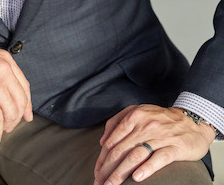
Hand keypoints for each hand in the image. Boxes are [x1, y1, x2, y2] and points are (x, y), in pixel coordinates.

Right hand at [0, 30, 32, 144]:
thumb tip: (2, 87)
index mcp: (5, 59)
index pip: (24, 86)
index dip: (27, 104)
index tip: (26, 115)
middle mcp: (4, 69)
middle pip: (21, 100)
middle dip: (17, 117)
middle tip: (10, 126)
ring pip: (11, 111)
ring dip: (7, 125)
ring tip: (1, 131)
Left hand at [93, 104, 215, 184]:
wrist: (192, 121)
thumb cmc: (161, 119)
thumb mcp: (138, 112)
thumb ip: (118, 122)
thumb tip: (102, 140)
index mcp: (134, 116)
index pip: (113, 140)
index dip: (102, 159)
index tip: (97, 173)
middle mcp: (145, 125)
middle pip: (121, 150)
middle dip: (107, 169)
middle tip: (99, 183)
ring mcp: (160, 137)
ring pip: (135, 156)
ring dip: (121, 173)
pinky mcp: (174, 148)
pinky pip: (158, 159)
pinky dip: (146, 169)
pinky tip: (136, 178)